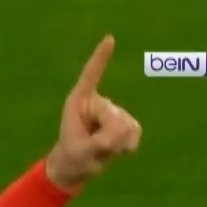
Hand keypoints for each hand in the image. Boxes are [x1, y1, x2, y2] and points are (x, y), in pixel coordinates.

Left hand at [45, 35, 141, 188]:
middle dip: (108, 137)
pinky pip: (136, 131)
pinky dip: (129, 144)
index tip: (109, 39)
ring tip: (102, 149)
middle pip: (114, 116)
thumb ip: (98, 143)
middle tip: (95, 148)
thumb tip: (120, 135)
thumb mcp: (80, 153)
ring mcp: (114, 112)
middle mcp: (97, 102)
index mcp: (79, 101)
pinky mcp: (126, 123)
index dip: (101, 58)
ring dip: (117, 144)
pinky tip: (119, 150)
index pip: (91, 76)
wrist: (76, 167)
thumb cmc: (71, 156)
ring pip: (127, 126)